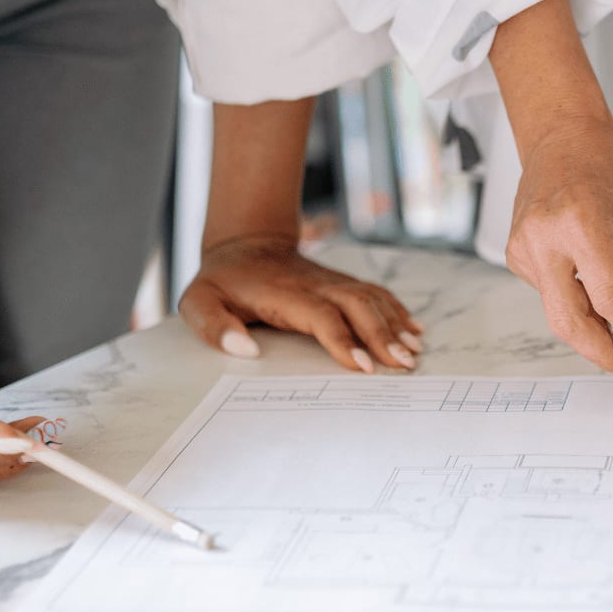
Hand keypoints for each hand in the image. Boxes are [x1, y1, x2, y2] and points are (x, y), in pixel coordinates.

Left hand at [179, 232, 424, 371]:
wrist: (244, 244)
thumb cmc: (222, 282)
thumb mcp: (199, 302)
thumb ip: (214, 326)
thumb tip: (243, 349)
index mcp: (284, 293)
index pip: (321, 316)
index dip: (343, 341)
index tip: (363, 367)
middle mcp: (315, 285)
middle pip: (358, 306)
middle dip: (383, 335)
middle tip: (403, 364)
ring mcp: (332, 282)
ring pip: (372, 298)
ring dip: (396, 325)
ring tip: (413, 352)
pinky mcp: (342, 283)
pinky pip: (376, 294)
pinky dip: (397, 311)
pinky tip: (414, 330)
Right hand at [504, 119, 612, 371]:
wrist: (560, 138)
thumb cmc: (602, 169)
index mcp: (580, 225)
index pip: (609, 298)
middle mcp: (544, 240)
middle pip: (569, 322)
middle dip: (602, 352)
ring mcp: (523, 249)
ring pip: (560, 312)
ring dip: (592, 326)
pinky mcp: (515, 256)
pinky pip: (550, 293)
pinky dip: (575, 299)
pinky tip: (586, 275)